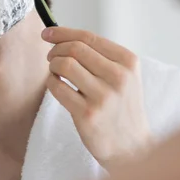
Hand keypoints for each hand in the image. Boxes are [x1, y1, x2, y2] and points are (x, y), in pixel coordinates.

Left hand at [41, 27, 153, 171]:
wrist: (131, 146)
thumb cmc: (122, 107)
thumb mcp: (124, 76)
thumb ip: (100, 56)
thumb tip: (62, 36)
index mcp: (128, 62)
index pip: (89, 38)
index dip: (63, 32)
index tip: (48, 32)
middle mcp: (118, 76)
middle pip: (75, 48)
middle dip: (56, 49)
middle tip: (51, 56)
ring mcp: (103, 96)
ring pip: (65, 65)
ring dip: (53, 65)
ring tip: (55, 72)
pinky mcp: (88, 114)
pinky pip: (58, 88)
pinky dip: (51, 83)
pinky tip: (57, 86)